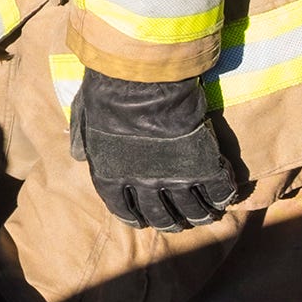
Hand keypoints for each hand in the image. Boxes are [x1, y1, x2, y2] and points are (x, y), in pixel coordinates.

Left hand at [69, 70, 238, 231]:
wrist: (141, 79)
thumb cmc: (107, 92)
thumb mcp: (85, 120)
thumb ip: (82, 142)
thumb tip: (78, 155)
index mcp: (111, 177)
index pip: (123, 210)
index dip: (135, 217)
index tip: (143, 220)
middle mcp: (142, 184)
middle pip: (161, 216)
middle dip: (171, 222)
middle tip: (179, 222)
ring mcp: (174, 176)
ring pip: (192, 210)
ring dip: (200, 215)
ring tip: (207, 215)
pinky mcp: (202, 164)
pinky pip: (217, 190)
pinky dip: (223, 195)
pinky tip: (223, 196)